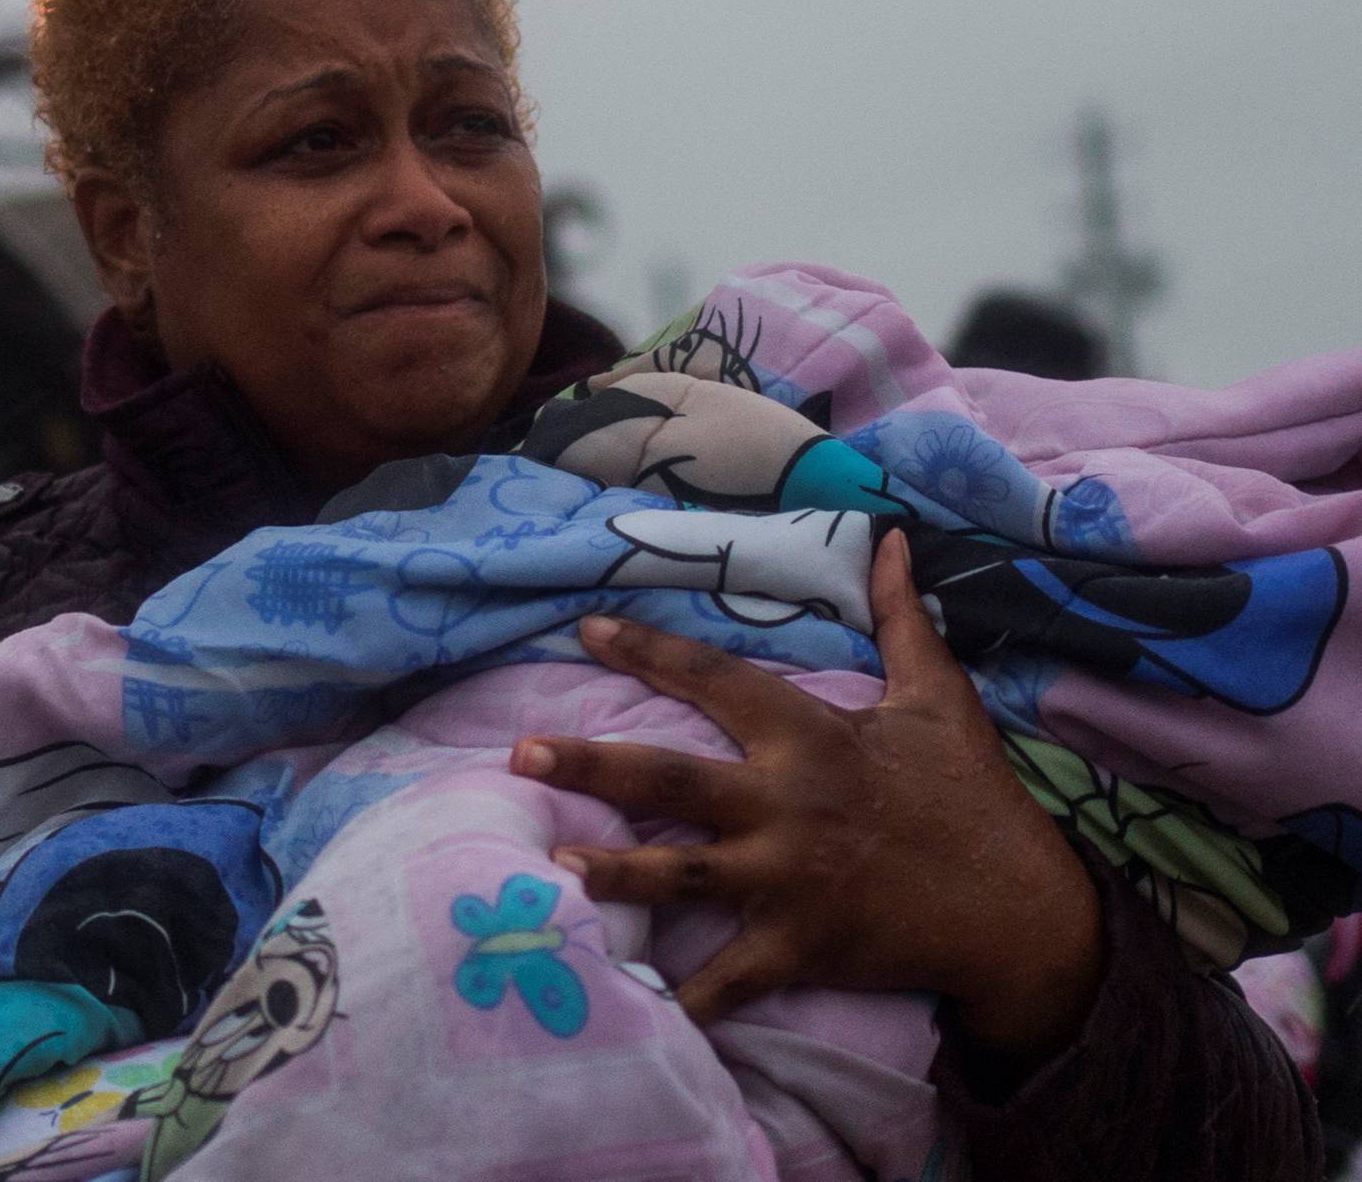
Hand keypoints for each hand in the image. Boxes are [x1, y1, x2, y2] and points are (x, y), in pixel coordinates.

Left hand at [510, 529, 1103, 1060]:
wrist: (1020, 911)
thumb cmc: (970, 795)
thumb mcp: (937, 696)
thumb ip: (899, 617)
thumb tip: (890, 537)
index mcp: (809, 737)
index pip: (715, 679)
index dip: (649, 649)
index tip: (587, 628)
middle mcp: (786, 804)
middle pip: (670, 780)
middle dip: (592, 766)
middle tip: (522, 755)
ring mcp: (788, 881)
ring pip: (682, 874)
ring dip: (615, 872)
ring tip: (552, 865)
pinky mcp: (801, 948)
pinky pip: (731, 979)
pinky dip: (685, 998)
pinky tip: (634, 1003)